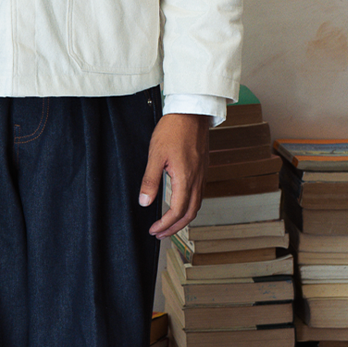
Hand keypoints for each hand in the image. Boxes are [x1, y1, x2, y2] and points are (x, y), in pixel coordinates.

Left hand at [138, 113, 209, 238]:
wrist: (192, 112)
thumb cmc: (174, 129)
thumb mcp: (155, 155)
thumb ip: (150, 180)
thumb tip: (145, 201)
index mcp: (185, 178)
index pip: (177, 211)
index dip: (165, 225)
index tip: (154, 230)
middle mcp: (197, 180)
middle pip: (189, 214)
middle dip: (175, 228)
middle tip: (160, 234)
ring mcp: (202, 175)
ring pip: (196, 205)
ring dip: (183, 219)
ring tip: (169, 224)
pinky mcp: (203, 169)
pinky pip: (199, 195)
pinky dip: (189, 206)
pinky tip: (180, 204)